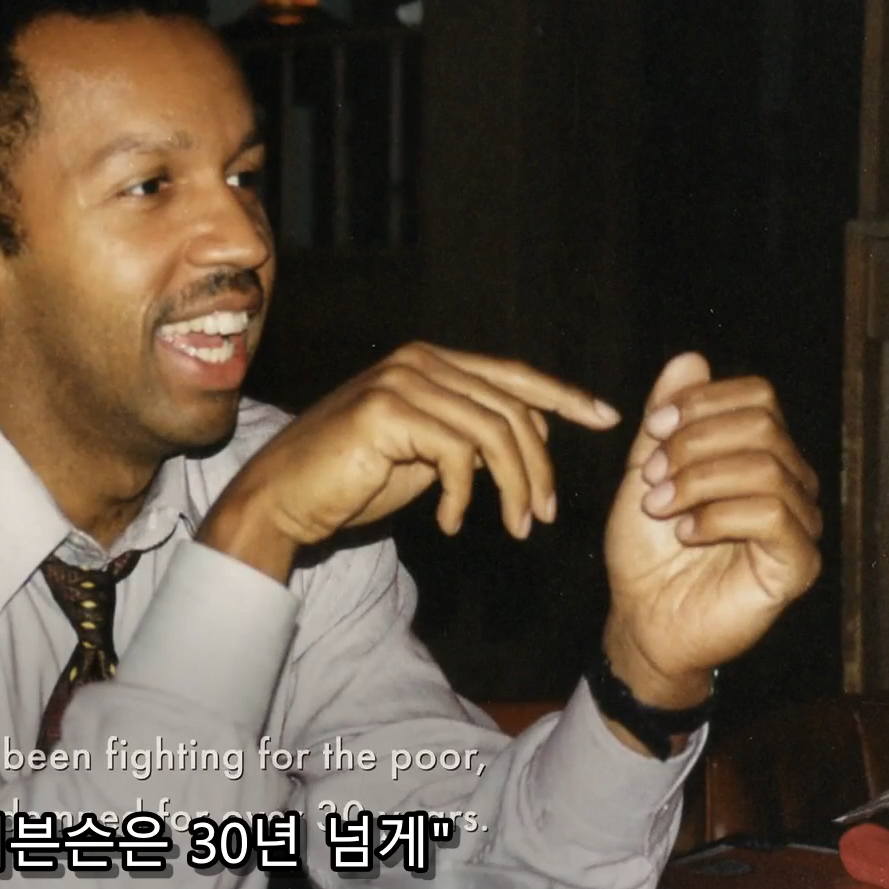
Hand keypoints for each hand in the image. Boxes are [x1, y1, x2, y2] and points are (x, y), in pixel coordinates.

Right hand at [200, 342, 622, 581]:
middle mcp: (417, 361)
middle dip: (539, 466)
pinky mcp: (386, 410)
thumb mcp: (423, 455)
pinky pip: (457, 454)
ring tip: (515, 527)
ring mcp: (401, 381)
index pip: (511, 375)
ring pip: (494, 433)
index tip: (607, 420)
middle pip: (511, 407)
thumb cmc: (348, 482)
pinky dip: (465, 496)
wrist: (282, 499)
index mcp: (428, 363)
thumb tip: (528, 435)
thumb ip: (467, 436)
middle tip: (542, 516)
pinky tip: (452, 524)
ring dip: (513, 486)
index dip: (563, 397)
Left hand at [601, 353, 822, 712]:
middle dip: (694, 444)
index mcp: (758, 453)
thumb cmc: (647, 548)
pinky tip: (685, 533)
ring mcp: (799, 522)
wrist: (641, 616)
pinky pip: (774, 515)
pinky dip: (718, 516)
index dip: (702, 403)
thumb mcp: (646, 471)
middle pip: (763, 425)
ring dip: (699, 481)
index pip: (757, 396)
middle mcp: (789, 481)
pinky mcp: (798, 563)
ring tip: (662, 507)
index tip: (652, 431)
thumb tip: (691, 358)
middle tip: (652, 478)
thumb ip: (667, 419)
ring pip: (766, 466)